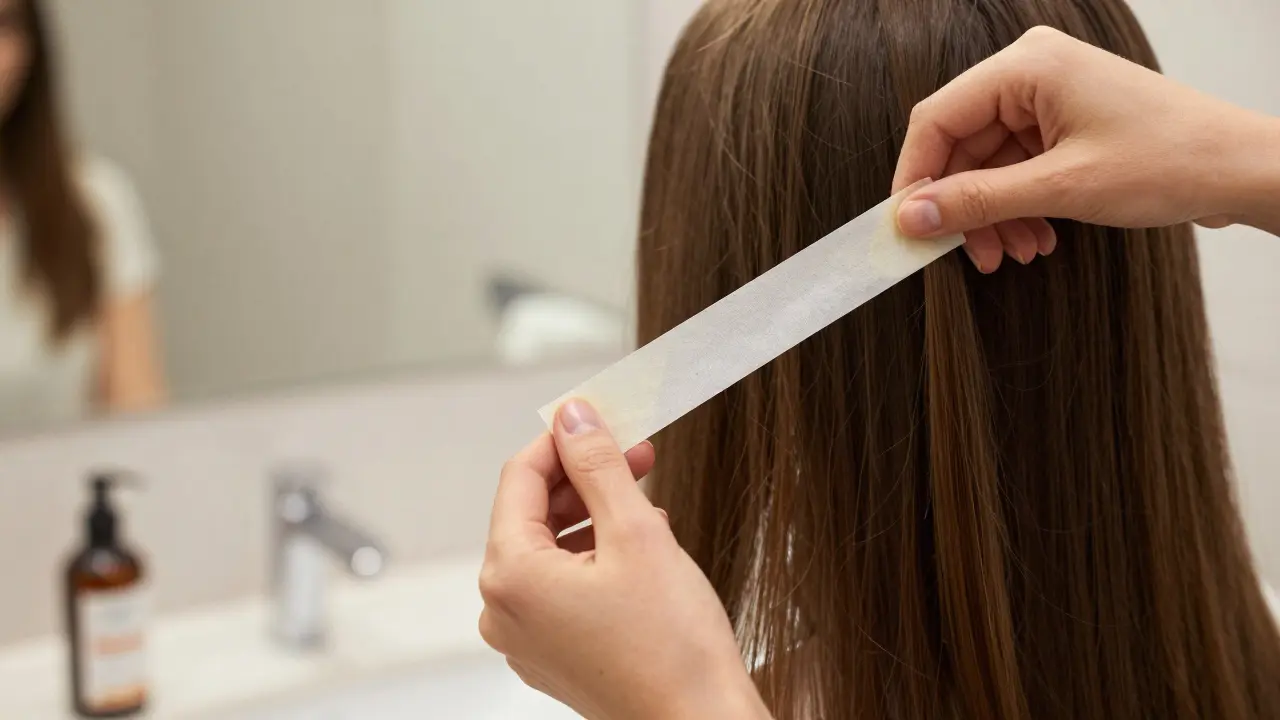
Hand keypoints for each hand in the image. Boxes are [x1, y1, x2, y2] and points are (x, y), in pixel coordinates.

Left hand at [479, 400, 769, 719]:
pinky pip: (562, 585)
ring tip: (650, 508)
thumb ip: (597, 466)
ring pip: (550, 549)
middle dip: (586, 479)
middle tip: (638, 456)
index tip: (601, 419)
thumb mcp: (636, 532)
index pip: (521, 477)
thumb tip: (573, 418)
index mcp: (510, 576)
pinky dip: (595, 558)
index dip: (564, 441)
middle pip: (533, 513)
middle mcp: (503, 610)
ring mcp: (526, 638)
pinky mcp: (553, 654)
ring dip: (595, 517)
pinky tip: (641, 551)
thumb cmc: (673, 649)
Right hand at [893, 26, 1279, 271]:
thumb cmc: (1168, 161)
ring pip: (987, 164)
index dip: (916, 177)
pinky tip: (1035, 239)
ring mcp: (1049, 99)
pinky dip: (1017, 207)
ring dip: (993, 215)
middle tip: (970, 255)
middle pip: (961, 145)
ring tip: (1013, 255)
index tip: (907, 228)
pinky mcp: (1064, 124)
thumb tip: (910, 219)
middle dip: (964, 207)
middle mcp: (1032, 73)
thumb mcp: (1060, 188)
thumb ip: (976, 202)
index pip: (937, 119)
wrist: (1240, 170)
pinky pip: (1016, 168)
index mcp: (1026, 66)